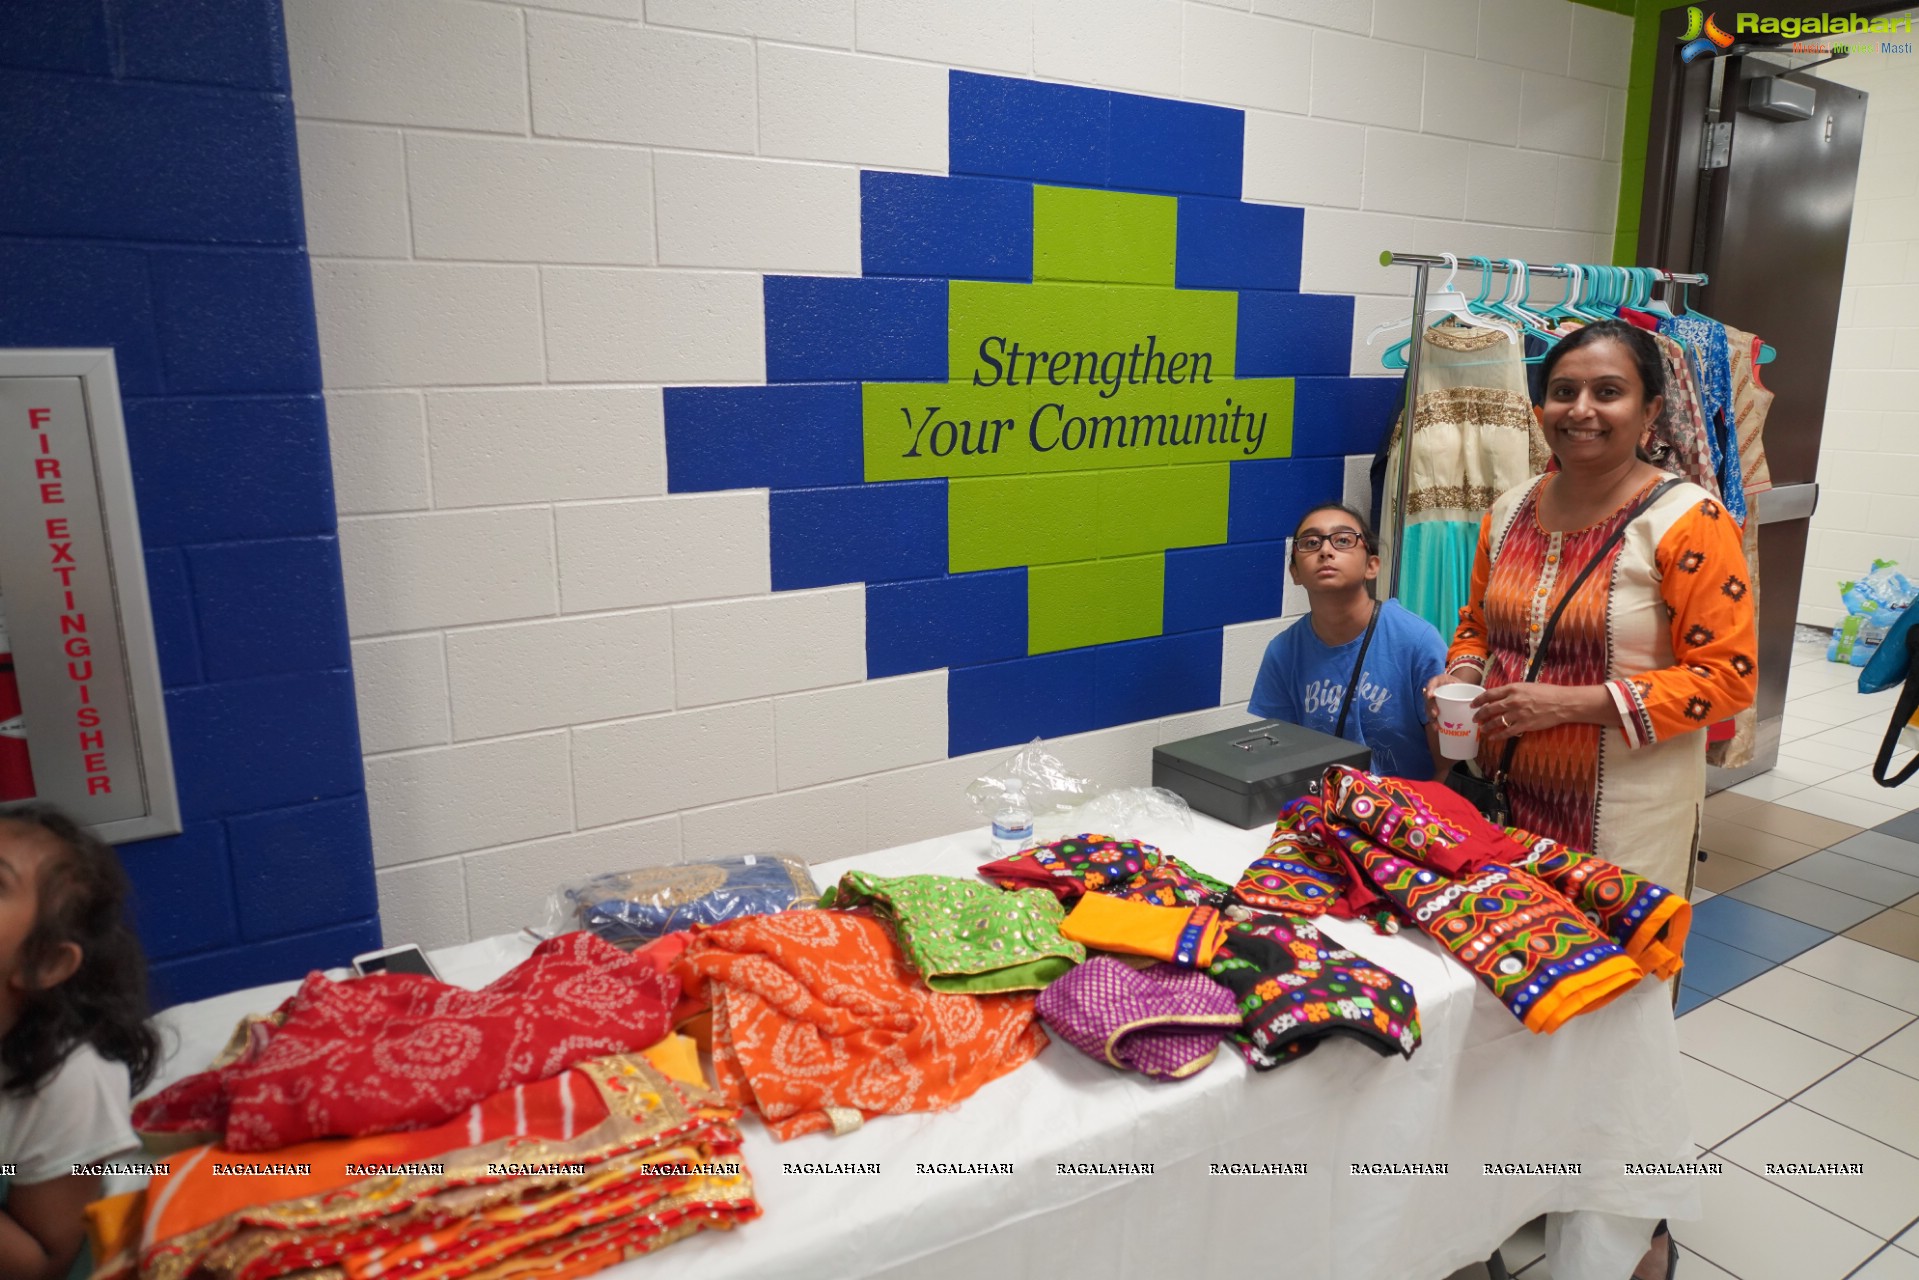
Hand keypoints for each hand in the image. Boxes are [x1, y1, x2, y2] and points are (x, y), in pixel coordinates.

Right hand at [1423, 668, 1480, 724]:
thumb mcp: (1469, 686)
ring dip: (1431, 717)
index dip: (1430, 688)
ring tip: (1436, 726)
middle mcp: (1436, 690)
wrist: (1463, 689)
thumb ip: (1475, 692)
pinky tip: (1437, 729)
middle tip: (1436, 714)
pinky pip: (1432, 715)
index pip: (1433, 682)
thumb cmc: (1466, 687)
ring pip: (1428, 708)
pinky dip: (1434, 722)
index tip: (1430, 696)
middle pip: (1429, 698)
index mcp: (1442, 681)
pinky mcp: (1436, 708)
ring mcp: (1434, 700)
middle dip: (1431, 706)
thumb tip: (1488, 703)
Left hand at [1471, 683, 1586, 742]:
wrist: (1562, 703)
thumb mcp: (1527, 686)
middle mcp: (1512, 701)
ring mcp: (1518, 714)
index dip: (1478, 700)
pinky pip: (1506, 732)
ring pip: (1496, 721)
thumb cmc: (1547, 692)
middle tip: (1475, 719)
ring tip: (1482, 729)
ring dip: (1486, 726)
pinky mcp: (1524, 725)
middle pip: (1489, 709)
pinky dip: (1497, 735)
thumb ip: (1513, 691)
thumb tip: (1501, 696)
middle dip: (1479, 715)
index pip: (1489, 694)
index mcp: (1512, 689)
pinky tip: (1492, 737)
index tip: (1473, 704)